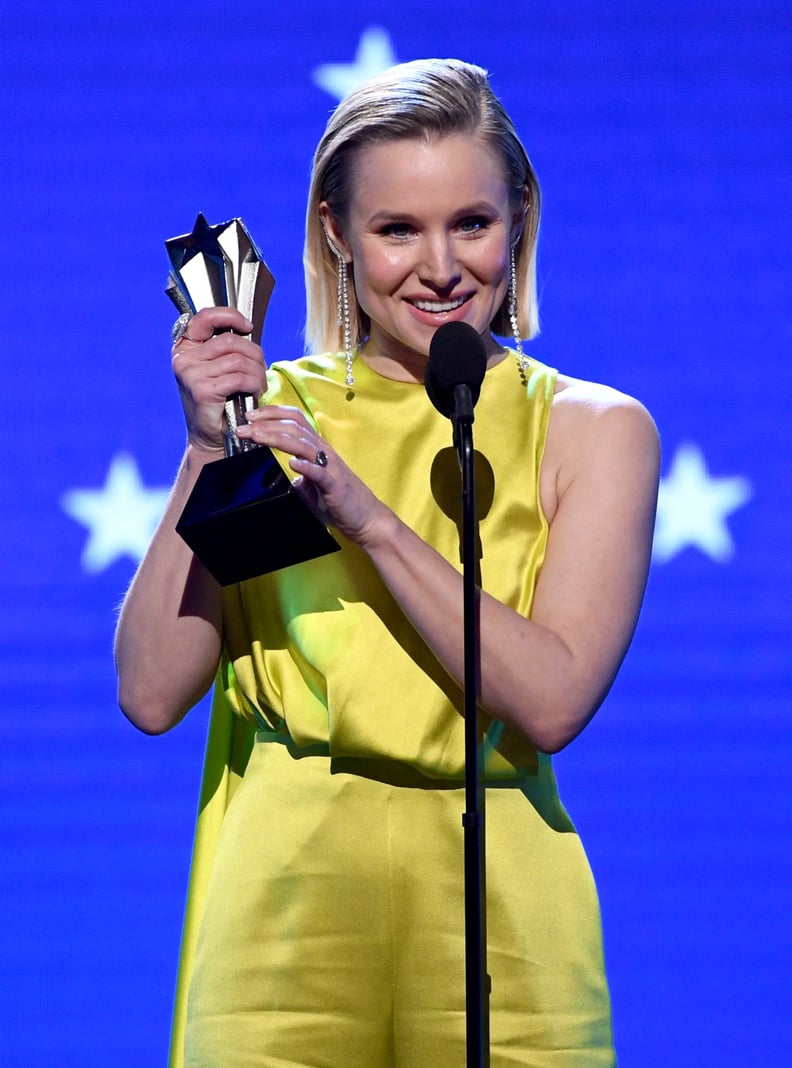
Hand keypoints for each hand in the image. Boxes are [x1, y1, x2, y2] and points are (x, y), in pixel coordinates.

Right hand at [171, 308, 267, 452]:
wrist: (209, 436)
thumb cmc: (219, 400)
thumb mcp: (218, 367)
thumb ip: (225, 347)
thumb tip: (246, 327)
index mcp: (185, 347)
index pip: (206, 317)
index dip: (230, 316)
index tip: (248, 327)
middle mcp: (183, 358)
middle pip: (231, 341)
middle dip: (254, 354)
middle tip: (260, 371)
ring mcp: (190, 374)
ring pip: (239, 360)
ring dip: (257, 372)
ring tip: (259, 384)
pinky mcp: (202, 391)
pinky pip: (240, 378)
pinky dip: (254, 384)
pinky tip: (255, 392)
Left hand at [237, 406, 389, 544]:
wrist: (367, 519)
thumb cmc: (340, 502)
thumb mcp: (314, 487)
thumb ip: (302, 478)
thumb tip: (289, 476)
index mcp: (318, 449)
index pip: (295, 421)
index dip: (272, 414)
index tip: (251, 416)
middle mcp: (324, 451)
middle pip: (294, 427)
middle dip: (266, 423)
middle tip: (244, 425)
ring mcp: (330, 467)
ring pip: (303, 444)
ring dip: (277, 438)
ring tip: (257, 437)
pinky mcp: (335, 485)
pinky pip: (320, 472)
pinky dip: (307, 466)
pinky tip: (293, 463)